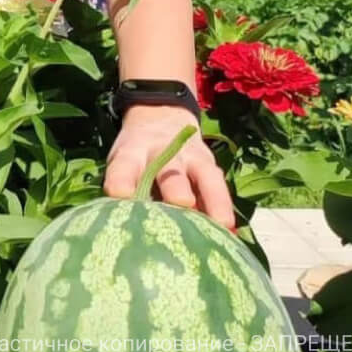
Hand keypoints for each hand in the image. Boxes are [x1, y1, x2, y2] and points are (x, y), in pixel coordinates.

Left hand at [102, 105, 236, 232]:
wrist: (160, 118)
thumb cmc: (135, 157)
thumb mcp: (121, 164)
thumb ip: (124, 189)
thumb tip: (126, 231)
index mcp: (131, 154)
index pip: (123, 167)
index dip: (122, 180)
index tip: (120, 196)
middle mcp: (162, 153)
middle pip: (169, 171)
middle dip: (176, 188)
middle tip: (182, 203)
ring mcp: (189, 158)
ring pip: (203, 176)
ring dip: (212, 199)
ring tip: (221, 224)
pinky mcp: (209, 166)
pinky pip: (219, 188)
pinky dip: (224, 210)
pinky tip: (231, 233)